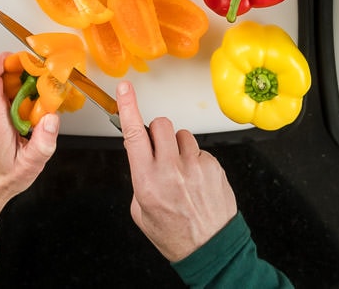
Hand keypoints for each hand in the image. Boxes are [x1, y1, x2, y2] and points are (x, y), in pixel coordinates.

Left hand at [0, 52, 60, 239]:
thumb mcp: (29, 165)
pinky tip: (26, 113)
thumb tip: (52, 118)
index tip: (25, 59)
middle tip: (40, 80)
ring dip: (18, 86)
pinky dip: (13, 97)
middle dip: (21, 73)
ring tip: (36, 101)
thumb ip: (43, 142)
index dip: (5, 59)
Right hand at [117, 81, 237, 261]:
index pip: (134, 135)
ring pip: (182, 134)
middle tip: (158, 150)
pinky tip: (196, 180)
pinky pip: (200, 150)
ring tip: (180, 171)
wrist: (210, 249)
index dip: (128, 107)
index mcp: (147, 181)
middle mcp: (171, 170)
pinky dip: (195, 160)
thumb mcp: (140, 210)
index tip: (125, 89)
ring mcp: (195, 167)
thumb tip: (142, 154)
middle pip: (160, 125)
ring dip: (177, 146)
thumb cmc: (173, 233)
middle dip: (156, 132)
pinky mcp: (214, 167)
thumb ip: (139, 177)